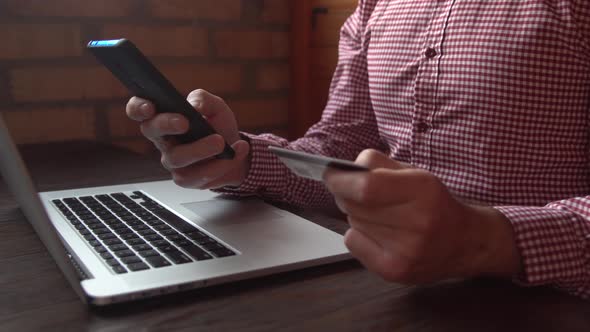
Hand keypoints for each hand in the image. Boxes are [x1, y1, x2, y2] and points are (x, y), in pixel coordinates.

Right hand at [126, 89, 250, 188]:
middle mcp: (163, 139)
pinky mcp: (186, 179)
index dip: (138, 107)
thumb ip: (203, 99)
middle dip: (166, 124)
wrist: (235, 152)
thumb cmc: (218, 126)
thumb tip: (194, 105)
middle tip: (185, 122)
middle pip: (151, 131)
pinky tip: (236, 151)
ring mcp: (172, 160)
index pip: (139, 110)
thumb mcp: (215, 106)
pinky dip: (221, 163)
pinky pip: (198, 174)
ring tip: (221, 142)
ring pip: (177, 157)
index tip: (150, 106)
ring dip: (200, 149)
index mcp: (163, 117)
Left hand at [324, 149, 520, 283]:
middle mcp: (416, 224)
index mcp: (423, 191)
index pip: (366, 187)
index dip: (341, 180)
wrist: (467, 243)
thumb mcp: (415, 173)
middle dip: (346, 194)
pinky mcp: (394, 271)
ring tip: (379, 213)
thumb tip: (340, 169)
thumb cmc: (435, 203)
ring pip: (352, 222)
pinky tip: (378, 232)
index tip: (329, 173)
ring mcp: (405, 252)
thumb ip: (378, 165)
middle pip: (354, 205)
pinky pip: (352, 242)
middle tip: (355, 191)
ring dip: (356, 213)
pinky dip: (357, 233)